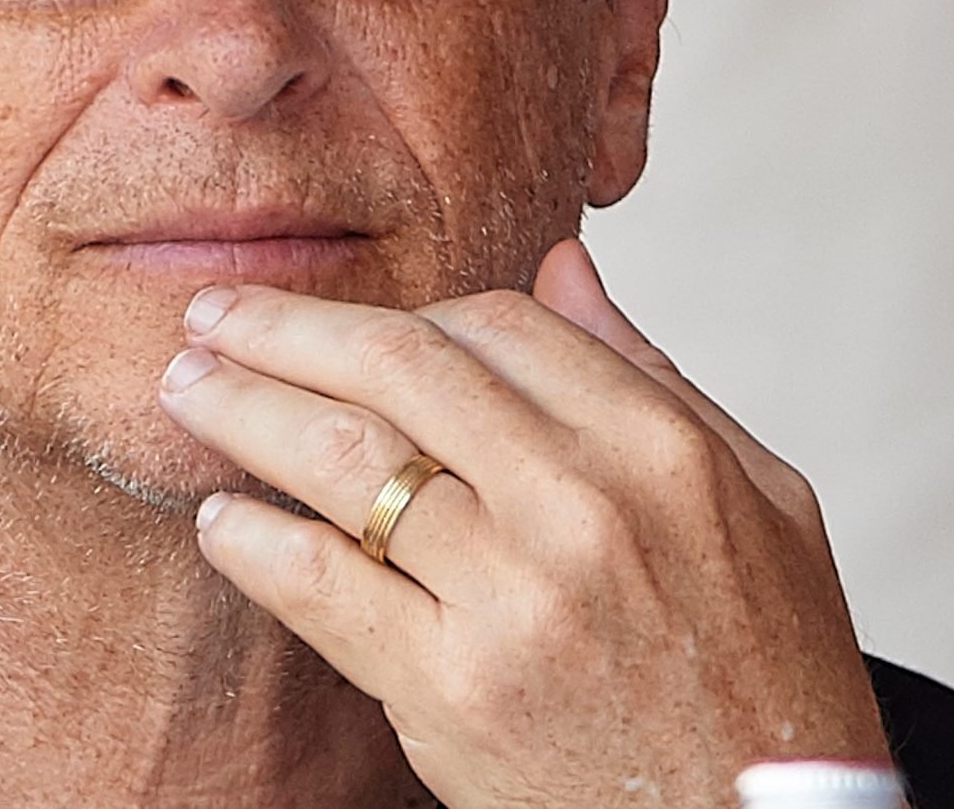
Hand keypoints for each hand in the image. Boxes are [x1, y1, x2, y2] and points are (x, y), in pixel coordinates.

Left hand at [155, 239, 891, 806]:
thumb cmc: (766, 668)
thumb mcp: (759, 499)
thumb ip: (649, 375)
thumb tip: (562, 262)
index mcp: (657, 445)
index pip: (494, 323)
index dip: (405, 311)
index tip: (345, 322)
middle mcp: (582, 505)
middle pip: (396, 367)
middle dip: (284, 328)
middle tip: (211, 312)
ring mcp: (513, 598)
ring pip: (342, 460)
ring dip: (243, 410)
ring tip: (186, 390)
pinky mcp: (451, 691)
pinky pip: (322, 588)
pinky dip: (254, 543)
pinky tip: (220, 519)